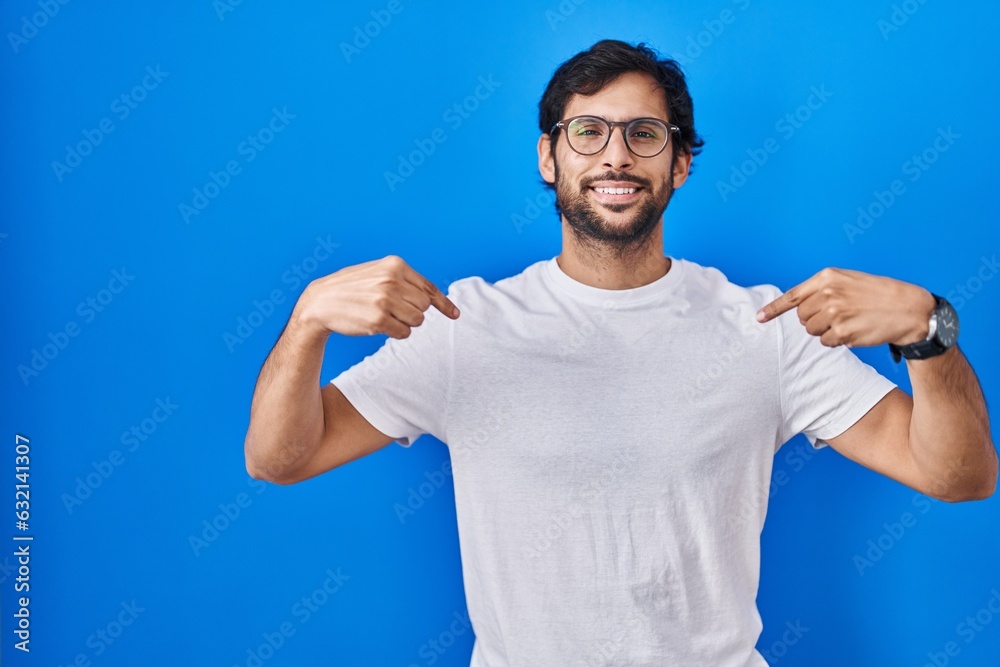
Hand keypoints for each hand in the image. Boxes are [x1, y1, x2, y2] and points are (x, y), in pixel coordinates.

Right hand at [292, 255, 459, 338]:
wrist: (320, 302)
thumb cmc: (351, 289)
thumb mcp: (377, 274)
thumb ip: (403, 280)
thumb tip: (431, 298)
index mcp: (394, 265)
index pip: (428, 287)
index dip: (444, 303)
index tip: (455, 314)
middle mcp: (392, 280)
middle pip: (424, 306)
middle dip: (412, 312)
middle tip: (392, 311)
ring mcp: (386, 300)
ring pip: (417, 320)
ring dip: (404, 323)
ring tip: (383, 316)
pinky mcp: (379, 319)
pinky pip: (404, 333)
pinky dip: (396, 333)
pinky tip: (378, 325)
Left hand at [755, 267, 935, 347]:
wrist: (908, 309)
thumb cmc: (878, 294)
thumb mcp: (848, 281)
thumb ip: (822, 290)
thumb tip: (797, 308)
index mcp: (828, 277)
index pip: (793, 295)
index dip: (774, 309)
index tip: (758, 318)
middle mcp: (827, 293)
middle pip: (802, 317)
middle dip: (815, 319)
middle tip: (839, 315)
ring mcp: (834, 313)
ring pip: (811, 331)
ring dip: (826, 331)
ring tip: (849, 321)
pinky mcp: (841, 332)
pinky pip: (825, 342)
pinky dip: (836, 341)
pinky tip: (854, 330)